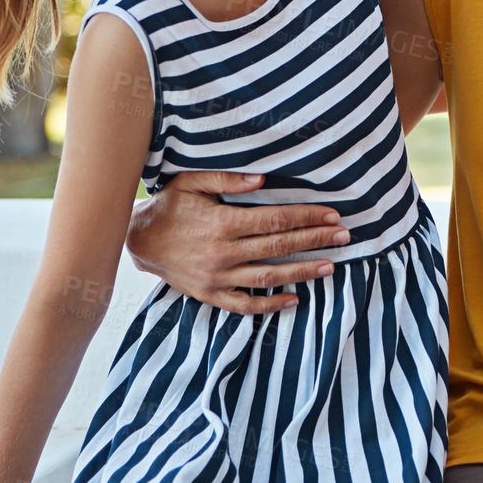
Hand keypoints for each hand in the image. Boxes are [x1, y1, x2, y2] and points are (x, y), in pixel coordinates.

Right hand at [126, 171, 350, 314]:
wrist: (137, 240)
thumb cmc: (170, 206)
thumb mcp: (191, 182)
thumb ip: (226, 178)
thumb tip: (262, 178)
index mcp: (221, 223)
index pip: (275, 220)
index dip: (306, 217)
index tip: (332, 215)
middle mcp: (222, 252)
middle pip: (279, 247)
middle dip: (315, 240)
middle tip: (345, 237)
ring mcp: (217, 278)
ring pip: (269, 276)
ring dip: (303, 271)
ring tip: (331, 266)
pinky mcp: (210, 295)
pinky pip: (245, 304)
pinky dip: (270, 304)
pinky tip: (294, 299)